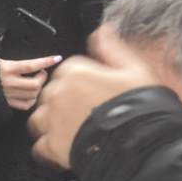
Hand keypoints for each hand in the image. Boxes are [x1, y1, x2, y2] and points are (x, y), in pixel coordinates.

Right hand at [0, 55, 61, 111]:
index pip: (31, 65)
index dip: (46, 61)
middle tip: (42, 72)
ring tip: (36, 82)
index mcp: (6, 69)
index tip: (56, 58)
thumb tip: (0, 35)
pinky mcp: (5, 103)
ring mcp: (8, 95)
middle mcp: (9, 83)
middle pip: (35, 84)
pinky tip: (30, 94)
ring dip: (38, 88)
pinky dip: (31, 100)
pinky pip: (24, 105)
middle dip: (42, 78)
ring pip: (32, 95)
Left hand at [27, 26, 160, 168]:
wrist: (143, 145)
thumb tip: (101, 31)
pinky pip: (39, 147)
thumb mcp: (135, 69)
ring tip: (73, 131)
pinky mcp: (51, 146)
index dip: (81, 83)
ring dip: (51, 124)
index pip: (67, 71)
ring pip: (39, 118)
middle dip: (63, 103)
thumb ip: (112, 48)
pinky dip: (49, 149)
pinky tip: (65, 149)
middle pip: (50, 94)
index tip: (92, 93)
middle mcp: (58, 93)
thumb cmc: (142, 107)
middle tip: (86, 114)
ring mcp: (52, 120)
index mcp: (76, 72)